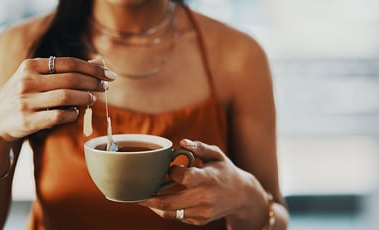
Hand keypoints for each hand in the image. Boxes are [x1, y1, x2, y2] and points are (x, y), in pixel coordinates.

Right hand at [0, 57, 115, 140]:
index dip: (94, 68)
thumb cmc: (25, 95)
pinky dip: (74, 114)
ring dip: (86, 98)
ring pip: (67, 96)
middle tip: (106, 87)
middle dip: (94, 83)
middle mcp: (26, 81)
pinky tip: (77, 112)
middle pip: (72, 79)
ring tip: (93, 99)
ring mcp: (26, 101)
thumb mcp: (39, 77)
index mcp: (30, 66)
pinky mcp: (29, 121)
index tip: (110, 74)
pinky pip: (60, 116)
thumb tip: (100, 61)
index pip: (70, 63)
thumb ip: (67, 69)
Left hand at [139, 139, 262, 226]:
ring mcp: (203, 212)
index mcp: (209, 178)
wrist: (242, 196)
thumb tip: (182, 142)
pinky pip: (178, 217)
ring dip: (154, 206)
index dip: (172, 172)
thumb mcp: (216, 154)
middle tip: (136, 194)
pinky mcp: (200, 220)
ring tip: (144, 198)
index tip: (170, 168)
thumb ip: (199, 147)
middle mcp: (206, 198)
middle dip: (149, 199)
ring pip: (171, 213)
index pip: (183, 177)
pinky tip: (162, 201)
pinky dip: (167, 210)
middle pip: (170, 202)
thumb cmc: (224, 170)